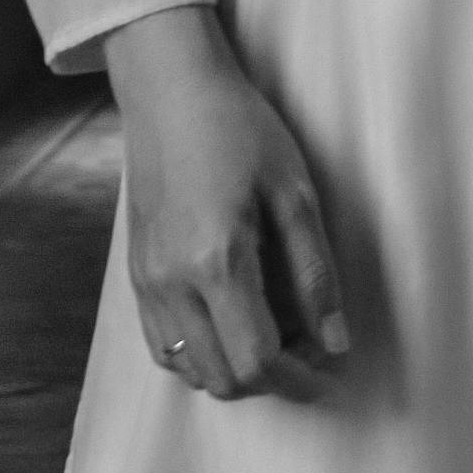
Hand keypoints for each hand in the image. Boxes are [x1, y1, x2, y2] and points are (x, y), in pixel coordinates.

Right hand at [98, 7, 347, 401]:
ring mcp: (146, 282)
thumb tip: (337, 341)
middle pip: (222, 378)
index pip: (256, 359)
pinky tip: (235, 324)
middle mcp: (171, 283)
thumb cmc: (241, 131)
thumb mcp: (296, 195)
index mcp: (215, 262)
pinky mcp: (136, 276)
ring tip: (277, 334)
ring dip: (237, 370)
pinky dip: (202, 354)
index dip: (299, 379)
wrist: (172, 93)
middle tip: (311, 350)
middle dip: (273, 379)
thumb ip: (316, 275)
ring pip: (190, 370)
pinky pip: (164, 346)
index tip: (330, 371)